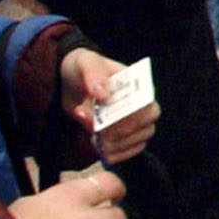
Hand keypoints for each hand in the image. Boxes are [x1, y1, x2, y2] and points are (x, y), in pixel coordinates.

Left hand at [60, 49, 157, 164]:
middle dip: (124, 134)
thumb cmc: (82, 70)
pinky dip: (120, 155)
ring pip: (141, 139)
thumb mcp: (84, 63)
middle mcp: (141, 103)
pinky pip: (133, 150)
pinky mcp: (126, 135)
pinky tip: (103, 153)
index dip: (131, 117)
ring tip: (96, 142)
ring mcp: (135, 121)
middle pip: (148, 124)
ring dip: (119, 146)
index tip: (107, 123)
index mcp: (136, 84)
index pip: (146, 103)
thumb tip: (104, 94)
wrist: (70, 85)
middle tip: (100, 136)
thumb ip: (94, 74)